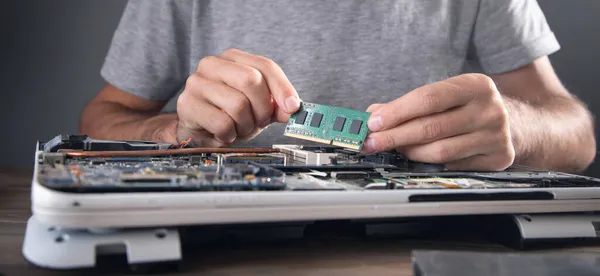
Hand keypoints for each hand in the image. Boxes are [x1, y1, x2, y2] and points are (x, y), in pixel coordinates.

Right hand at [176, 49, 300, 146]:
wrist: (199, 130)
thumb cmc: (229, 113)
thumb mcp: (258, 106)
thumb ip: (277, 105)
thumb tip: (292, 108)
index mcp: (232, 58)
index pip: (265, 65)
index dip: (283, 88)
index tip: (293, 107)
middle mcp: (212, 65)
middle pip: (251, 80)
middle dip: (263, 108)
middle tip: (259, 121)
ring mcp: (197, 83)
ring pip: (238, 105)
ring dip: (246, 125)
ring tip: (239, 127)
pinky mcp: (187, 105)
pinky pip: (222, 124)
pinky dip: (230, 135)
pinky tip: (224, 134)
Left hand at [362, 73, 514, 170]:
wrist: (520, 123)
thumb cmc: (472, 107)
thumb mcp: (447, 95)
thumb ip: (410, 104)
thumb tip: (374, 114)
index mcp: (476, 85)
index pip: (429, 98)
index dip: (397, 111)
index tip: (373, 122)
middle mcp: (489, 109)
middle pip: (431, 127)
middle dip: (395, 136)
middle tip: (372, 143)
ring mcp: (496, 136)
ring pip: (439, 151)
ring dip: (409, 152)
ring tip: (395, 148)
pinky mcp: (497, 159)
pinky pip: (452, 166)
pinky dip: (429, 163)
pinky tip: (418, 157)